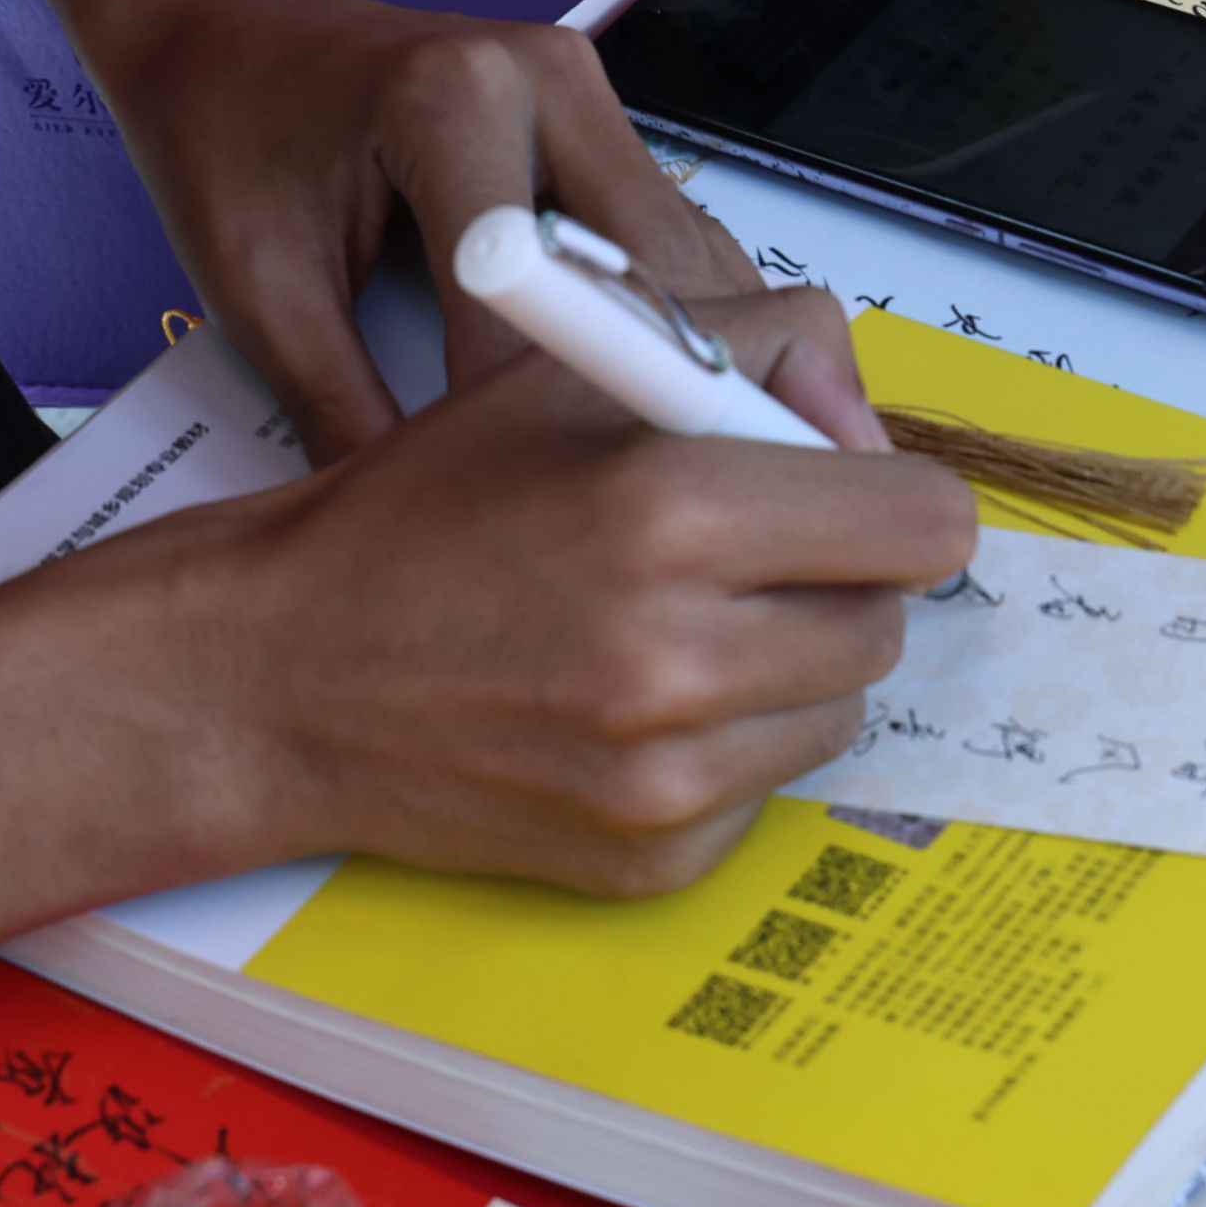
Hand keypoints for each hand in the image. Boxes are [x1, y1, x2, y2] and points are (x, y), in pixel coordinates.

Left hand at [77, 0, 852, 461]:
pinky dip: (695, 333)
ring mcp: (592, 95)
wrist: (231, 31)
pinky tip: (702, 424)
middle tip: (696, 522)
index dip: (558, 416)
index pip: (542, 289)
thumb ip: (341, 405)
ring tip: (728, 489)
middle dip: (684, 402)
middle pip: (663, 272)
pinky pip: (678, 246)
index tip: (582, 518)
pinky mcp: (607, 128)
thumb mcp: (255, 286)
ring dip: (713, 370)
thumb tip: (417, 537)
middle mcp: (546, 80)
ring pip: (698, 261)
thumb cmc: (229, 137)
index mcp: (451, 100)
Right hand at [82, 292, 976, 895]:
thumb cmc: (426, 513)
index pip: (925, 524)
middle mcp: (677, 655)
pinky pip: (767, 791)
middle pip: (888, 622)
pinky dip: (726, 748)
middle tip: (741, 557)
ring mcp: (665, 776)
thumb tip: (870, 425)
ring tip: (675, 627)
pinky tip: (629, 707)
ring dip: (788, 667)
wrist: (280, 673)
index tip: (845, 494)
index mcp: (672, 509)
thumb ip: (764, 348)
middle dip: (834, 580)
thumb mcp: (585, 368)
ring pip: (841, 711)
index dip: (891, 498)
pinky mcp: (650, 858)